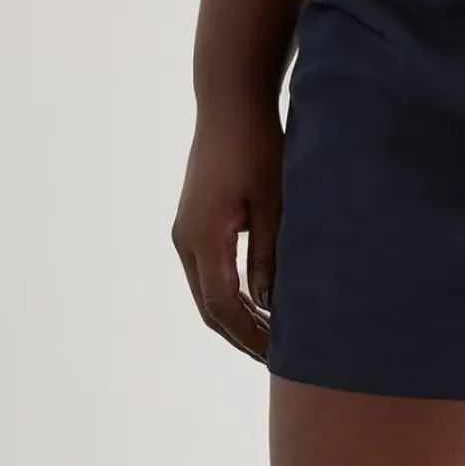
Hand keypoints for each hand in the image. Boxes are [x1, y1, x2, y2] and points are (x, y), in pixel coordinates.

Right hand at [172, 99, 282, 361]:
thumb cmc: (259, 149)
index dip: (250, 336)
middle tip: (277, 359)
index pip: (224, 306)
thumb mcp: (275, 206)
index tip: (279, 355)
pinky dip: (230, 298)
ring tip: (271, 339)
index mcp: (204, 238)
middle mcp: (186, 240)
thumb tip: (272, 307)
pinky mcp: (193, 225)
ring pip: (207, 294)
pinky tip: (259, 307)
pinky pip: (208, 275)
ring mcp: (185, 233)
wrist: (229, 105)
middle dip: (242, 337)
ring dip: (236, 319)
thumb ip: (271, 258)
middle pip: (210, 308)